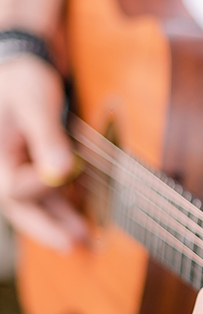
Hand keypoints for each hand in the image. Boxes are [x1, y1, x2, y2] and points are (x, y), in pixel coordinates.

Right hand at [0, 55, 86, 249]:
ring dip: (58, 221)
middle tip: (72, 246)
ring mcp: (17, 169)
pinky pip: (46, 193)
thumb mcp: (35, 104)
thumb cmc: (23, 81)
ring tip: (83, 240)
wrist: (21, 68)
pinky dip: (63, 204)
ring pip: (35, 204)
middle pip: (20, 208)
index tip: (68, 167)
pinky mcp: (33, 167)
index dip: (41, 185)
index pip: (15, 188)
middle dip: (46, 228)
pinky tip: (82, 216)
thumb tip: (60, 172)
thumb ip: (47, 138)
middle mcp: (3, 168)